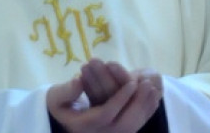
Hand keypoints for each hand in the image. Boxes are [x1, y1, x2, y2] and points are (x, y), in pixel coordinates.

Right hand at [47, 60, 162, 132]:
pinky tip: (153, 98)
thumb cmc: (58, 104)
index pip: (106, 114)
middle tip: (147, 84)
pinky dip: (145, 113)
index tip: (132, 82)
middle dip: (137, 104)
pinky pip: (133, 127)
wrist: (62, 120)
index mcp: (84, 125)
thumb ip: (67, 90)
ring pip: (131, 128)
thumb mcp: (56, 96)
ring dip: (144, 108)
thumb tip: (79, 81)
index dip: (120, 99)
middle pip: (124, 125)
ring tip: (153, 88)